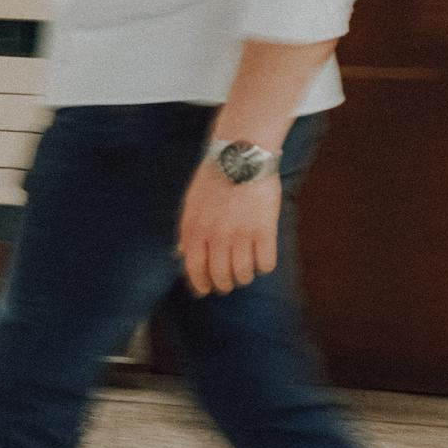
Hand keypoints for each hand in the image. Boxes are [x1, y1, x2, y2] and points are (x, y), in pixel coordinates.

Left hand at [177, 165, 280, 296]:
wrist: (240, 156)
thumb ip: (187, 230)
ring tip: (246, 270)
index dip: (200, 284)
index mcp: (194, 229)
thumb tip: (181, 255)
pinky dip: (264, 266)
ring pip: (244, 274)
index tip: (205, 291)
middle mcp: (216, 236)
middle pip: (220, 276)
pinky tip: (263, 259)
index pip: (194, 269)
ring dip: (244, 276)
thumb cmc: (214, 178)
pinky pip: (266, 264)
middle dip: (224, 284)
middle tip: (229, 282)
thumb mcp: (191, 204)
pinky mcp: (265, 231)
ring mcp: (241, 235)